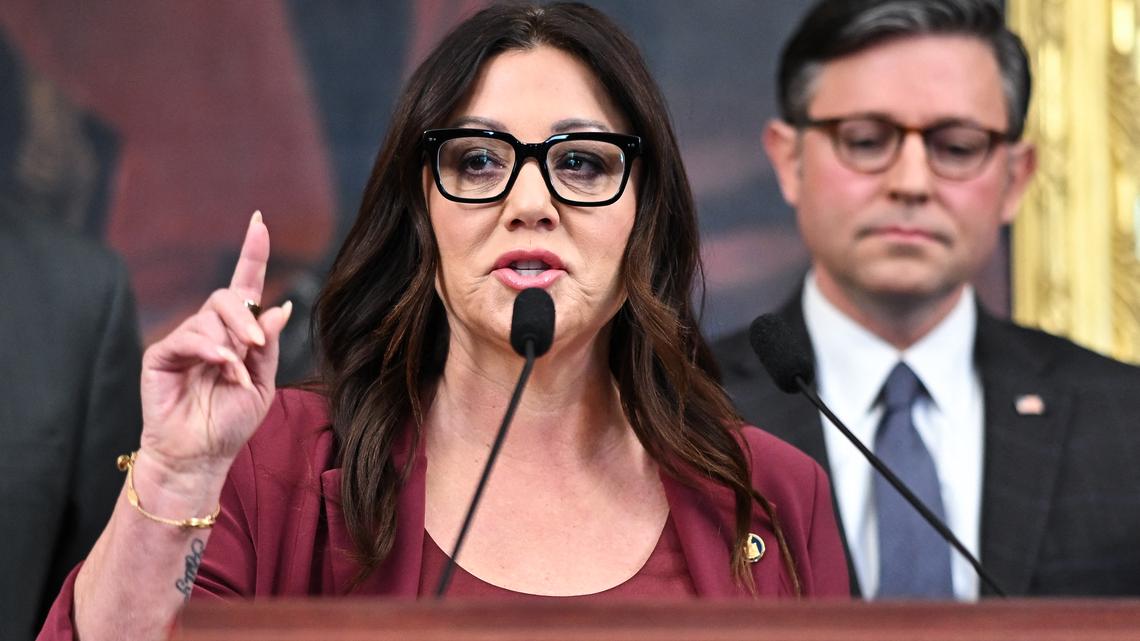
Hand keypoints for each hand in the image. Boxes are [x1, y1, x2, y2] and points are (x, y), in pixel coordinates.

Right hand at [138, 211, 292, 476]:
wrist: (201, 455)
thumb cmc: (230, 422)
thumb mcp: (262, 383)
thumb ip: (268, 345)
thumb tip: (280, 306)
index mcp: (238, 334)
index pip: (245, 286)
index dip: (252, 254)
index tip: (260, 222)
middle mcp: (211, 331)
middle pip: (229, 296)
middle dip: (246, 315)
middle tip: (256, 343)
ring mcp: (185, 340)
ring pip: (210, 316)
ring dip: (231, 342)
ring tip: (236, 372)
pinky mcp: (161, 355)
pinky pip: (188, 338)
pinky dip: (211, 351)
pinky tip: (222, 368)